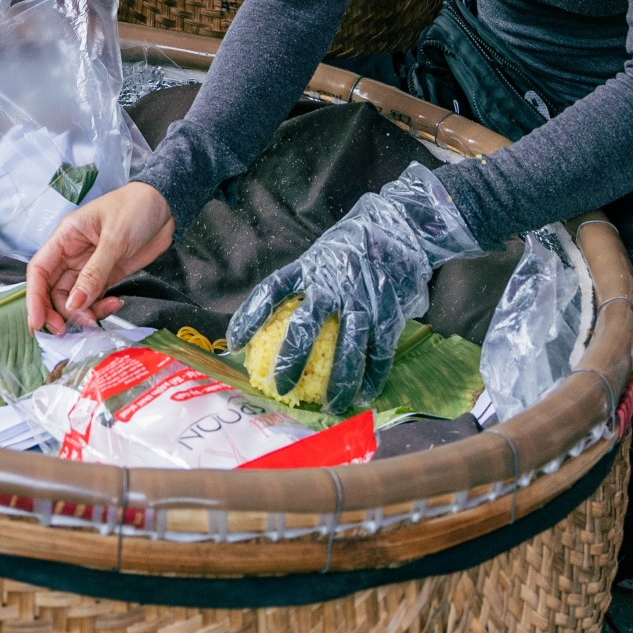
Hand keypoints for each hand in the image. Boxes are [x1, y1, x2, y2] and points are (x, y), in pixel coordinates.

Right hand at [25, 182, 175, 332]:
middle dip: (58, 312)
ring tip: (97, 319)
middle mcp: (72, 254)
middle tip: (69, 331)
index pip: (39, 270)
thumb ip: (94, 272)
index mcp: (66, 237)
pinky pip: (95, 299)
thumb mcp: (114, 238)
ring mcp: (90, 267)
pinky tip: (116, 304)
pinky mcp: (107, 276)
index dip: (34, 297)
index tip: (37, 322)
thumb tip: (75, 303)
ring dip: (82, 314)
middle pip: (53, 290)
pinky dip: (101, 308)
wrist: (166, 206)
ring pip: (74, 299)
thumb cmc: (136, 208)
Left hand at [224, 168, 479, 413]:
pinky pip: (379, 351)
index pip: (271, 291)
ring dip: (338, 382)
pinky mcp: (388, 311)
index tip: (233, 342)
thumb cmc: (353, 246)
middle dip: (290, 362)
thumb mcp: (322, 255)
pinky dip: (372, 376)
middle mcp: (332, 283)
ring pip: (345, 348)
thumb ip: (305, 283)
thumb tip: (274, 321)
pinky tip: (365, 395)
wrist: (400, 226)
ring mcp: (361, 299)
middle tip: (281, 389)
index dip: (249, 316)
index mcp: (309, 266)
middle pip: (304, 327)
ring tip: (330, 406)